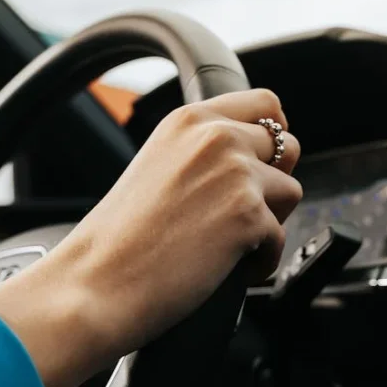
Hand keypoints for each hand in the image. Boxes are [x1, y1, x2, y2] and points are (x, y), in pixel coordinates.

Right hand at [0, 89, 301, 386]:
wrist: (96, 283)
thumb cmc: (119, 240)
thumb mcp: (158, 166)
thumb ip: (203, 153)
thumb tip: (258, 159)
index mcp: (189, 120)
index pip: (265, 104)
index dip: (276, 133)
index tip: (272, 158)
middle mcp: (216, 136)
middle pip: (288, 146)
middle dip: (273, 182)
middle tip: (238, 215)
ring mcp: (235, 173)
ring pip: (290, 192)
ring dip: (269, 222)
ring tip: (227, 246)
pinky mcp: (248, 214)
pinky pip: (279, 238)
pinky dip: (259, 261)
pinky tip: (222, 269)